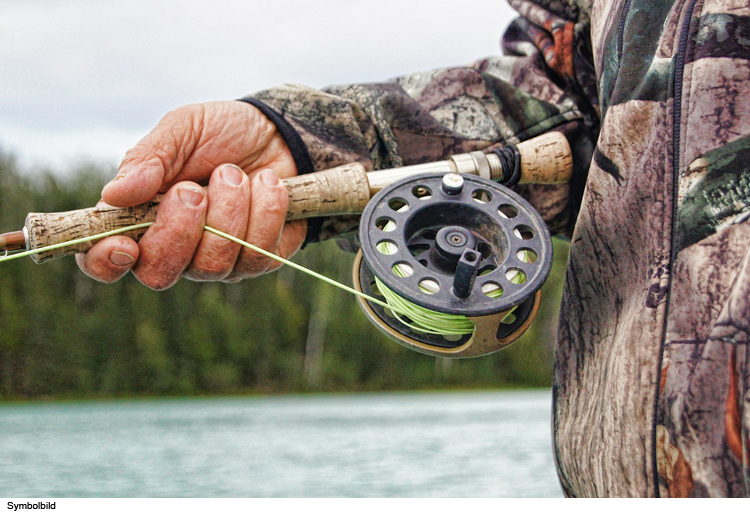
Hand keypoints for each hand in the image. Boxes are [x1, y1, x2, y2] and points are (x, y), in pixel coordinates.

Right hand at [75, 101, 305, 288]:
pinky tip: (267, 183)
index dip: (106, 262)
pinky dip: (264, 211)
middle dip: (178, 230)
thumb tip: (112, 194)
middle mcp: (176, 249)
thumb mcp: (182, 130)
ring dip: (227, 211)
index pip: (106, 261)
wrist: (280, 133)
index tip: (123, 244)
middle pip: (159, 274)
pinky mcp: (259, 259)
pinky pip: (258, 254)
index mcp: (140, 219)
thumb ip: (148, 159)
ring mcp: (219, 260)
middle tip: (193, 189)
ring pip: (213, 265)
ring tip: (234, 173)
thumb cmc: (221, 133)